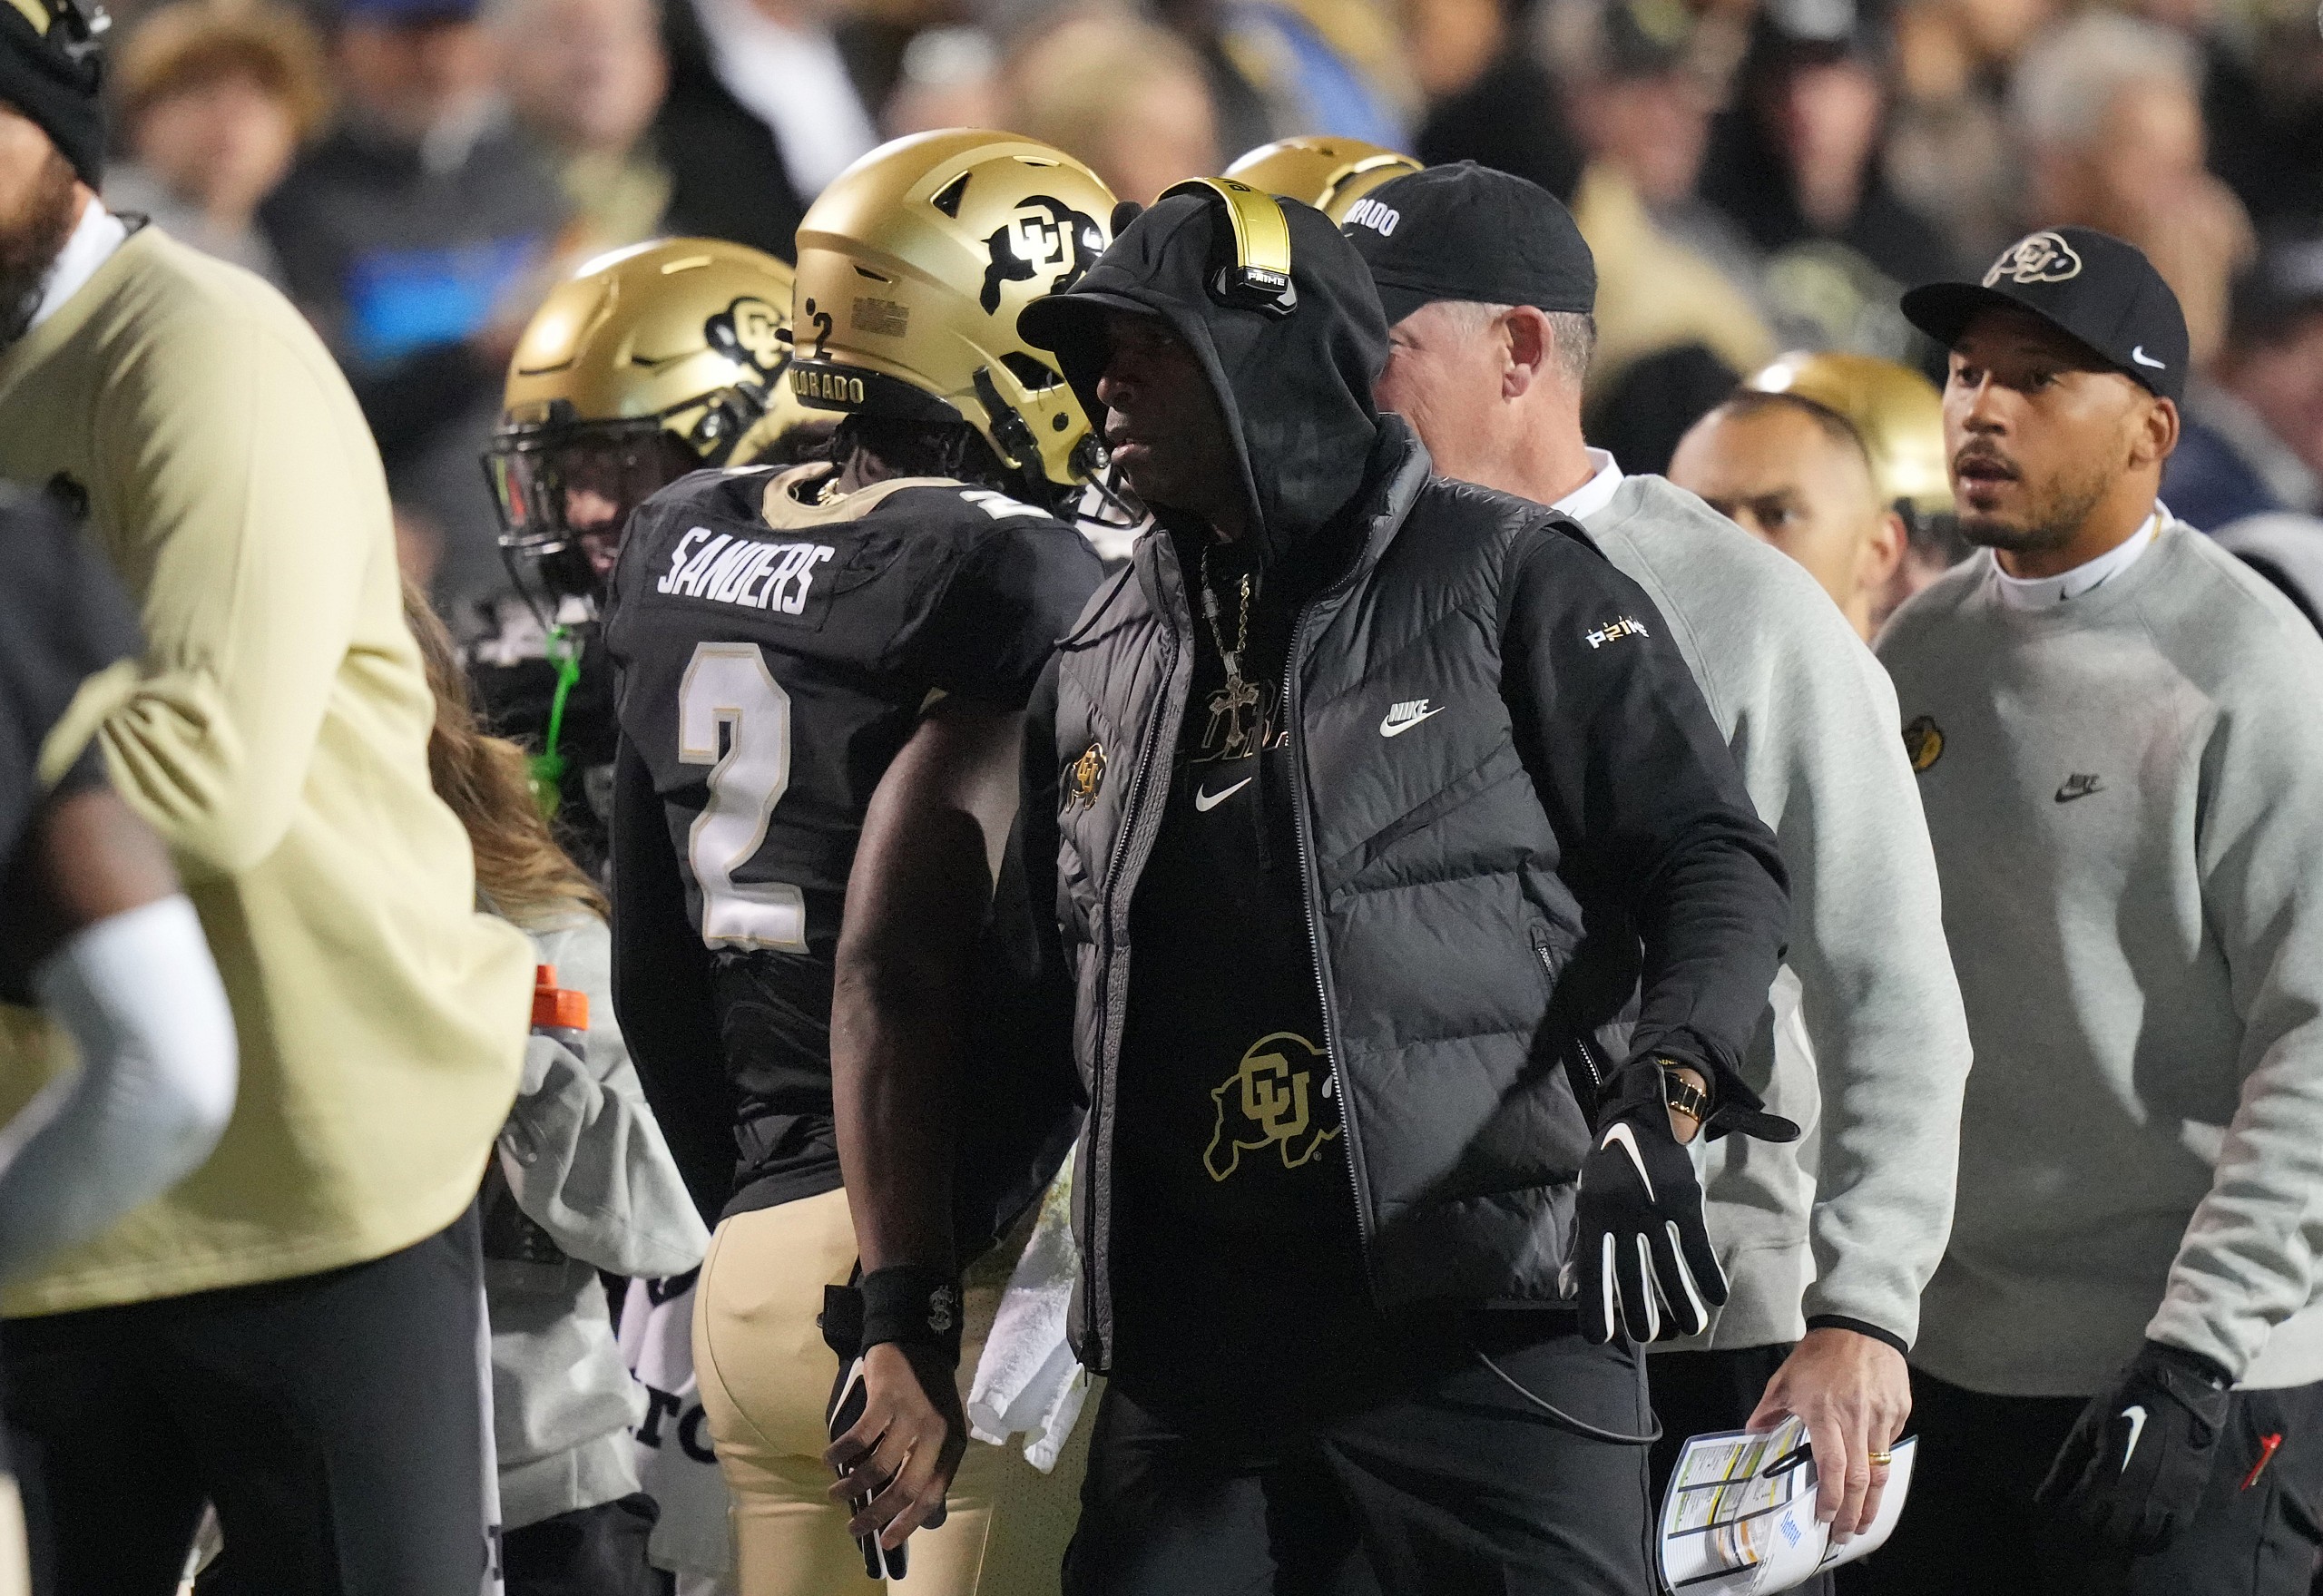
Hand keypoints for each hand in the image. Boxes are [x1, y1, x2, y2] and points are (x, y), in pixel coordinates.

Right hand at [824, 1341, 965, 1552]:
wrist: (915, 1339)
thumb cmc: (925, 1391)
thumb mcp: (939, 1428)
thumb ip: (927, 1463)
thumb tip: (906, 1509)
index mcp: (952, 1445)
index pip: (932, 1496)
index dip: (908, 1523)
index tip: (885, 1543)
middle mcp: (937, 1433)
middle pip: (905, 1488)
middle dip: (877, 1514)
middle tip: (854, 1527)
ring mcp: (912, 1414)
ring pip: (879, 1467)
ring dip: (852, 1486)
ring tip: (836, 1492)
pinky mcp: (887, 1398)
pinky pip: (859, 1437)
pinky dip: (841, 1454)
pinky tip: (831, 1460)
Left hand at [1571, 1061, 1726, 1342]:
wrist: (1646, 1112)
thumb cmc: (1609, 1164)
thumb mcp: (1585, 1200)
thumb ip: (1576, 1246)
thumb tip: (1566, 1290)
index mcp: (1592, 1214)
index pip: (1590, 1268)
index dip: (1593, 1304)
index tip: (1599, 1337)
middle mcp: (1622, 1215)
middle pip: (1631, 1275)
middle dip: (1640, 1312)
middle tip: (1648, 1335)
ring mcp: (1655, 1208)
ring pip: (1669, 1267)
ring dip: (1681, 1301)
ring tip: (1691, 1326)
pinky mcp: (1685, 1199)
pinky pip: (1697, 1245)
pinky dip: (1707, 1273)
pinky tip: (1716, 1296)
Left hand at [1747, 1327, 1910, 1540]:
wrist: (1860, 1325)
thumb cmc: (1819, 1353)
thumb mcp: (1785, 1379)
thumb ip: (1770, 1410)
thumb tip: (1752, 1432)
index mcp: (1825, 1414)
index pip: (1833, 1467)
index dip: (1832, 1498)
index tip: (1826, 1519)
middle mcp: (1856, 1420)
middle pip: (1861, 1479)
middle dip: (1856, 1513)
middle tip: (1848, 1534)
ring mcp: (1882, 1417)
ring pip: (1882, 1470)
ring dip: (1874, 1501)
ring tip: (1866, 1522)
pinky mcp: (1899, 1412)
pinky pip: (1890, 1446)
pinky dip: (1882, 1465)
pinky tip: (1873, 1478)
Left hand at [2036, 1340, 2232, 1551]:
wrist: (2179, 1388)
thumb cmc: (2125, 1402)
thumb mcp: (2086, 1428)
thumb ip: (2065, 1467)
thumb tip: (2042, 1500)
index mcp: (2109, 1472)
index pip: (2080, 1515)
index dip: (2065, 1518)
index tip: (2059, 1514)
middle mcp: (2140, 1494)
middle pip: (2109, 1533)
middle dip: (2090, 1529)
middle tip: (2084, 1516)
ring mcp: (2169, 1500)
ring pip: (2141, 1540)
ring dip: (2122, 1538)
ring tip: (2110, 1523)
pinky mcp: (2191, 1500)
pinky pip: (2171, 1535)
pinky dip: (2152, 1539)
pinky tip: (2140, 1529)